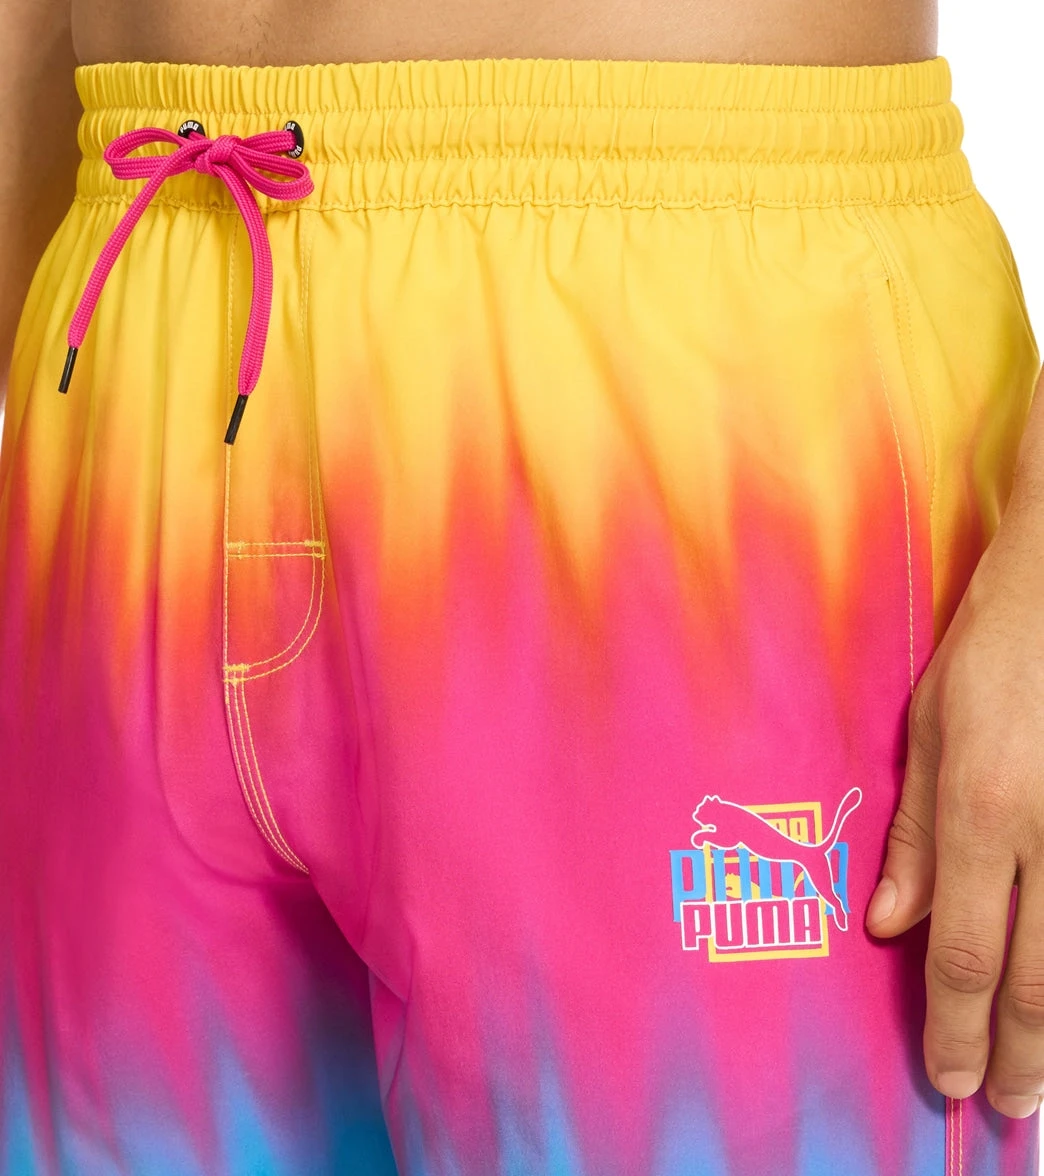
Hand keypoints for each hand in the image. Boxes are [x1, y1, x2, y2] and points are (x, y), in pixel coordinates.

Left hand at [866, 383, 1043, 1119]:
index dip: (957, 1027)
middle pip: (1042, 981)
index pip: (966, 952)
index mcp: (983, 809)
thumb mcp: (929, 731)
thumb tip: (890, 926)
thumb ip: (916, 836)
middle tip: (1006, 1109)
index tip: (949, 1081)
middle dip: (1021, 1058)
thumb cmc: (992, 651)